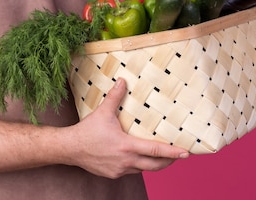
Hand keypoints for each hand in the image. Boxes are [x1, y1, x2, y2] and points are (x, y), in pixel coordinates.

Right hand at [67, 78, 188, 178]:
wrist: (70, 148)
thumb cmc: (87, 131)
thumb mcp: (103, 112)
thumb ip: (115, 97)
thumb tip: (123, 81)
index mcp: (127, 146)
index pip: (155, 150)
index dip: (172, 152)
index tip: (186, 153)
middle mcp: (126, 161)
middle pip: (155, 166)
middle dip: (169, 161)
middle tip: (179, 156)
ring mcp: (120, 170)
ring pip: (143, 169)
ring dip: (154, 164)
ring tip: (162, 156)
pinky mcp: (113, 174)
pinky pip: (131, 171)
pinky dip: (138, 165)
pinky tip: (138, 158)